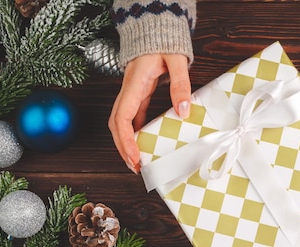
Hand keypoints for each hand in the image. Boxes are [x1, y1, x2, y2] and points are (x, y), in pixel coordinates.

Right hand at [108, 53, 191, 172]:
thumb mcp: (176, 60)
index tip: (133, 156)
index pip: (122, 117)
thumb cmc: (164, 42)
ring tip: (137, 160)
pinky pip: (131, 116)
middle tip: (135, 166)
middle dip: (122, 147)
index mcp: (134, 84)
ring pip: (120, 122)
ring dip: (125, 142)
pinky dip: (134, 132)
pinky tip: (143, 142)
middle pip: (116, 124)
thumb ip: (180, 84)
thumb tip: (183, 111)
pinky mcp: (138, 93)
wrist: (156, 28)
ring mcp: (131, 92)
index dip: (125, 139)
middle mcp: (128, 90)